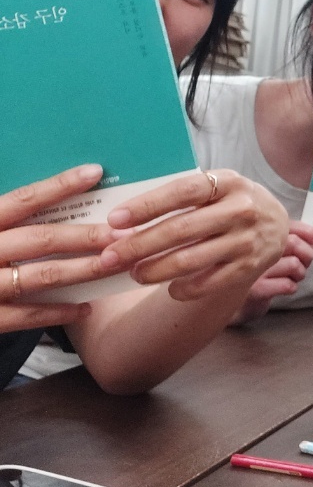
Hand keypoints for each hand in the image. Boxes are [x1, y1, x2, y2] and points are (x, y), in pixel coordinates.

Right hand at [0, 164, 126, 331]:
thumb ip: (4, 214)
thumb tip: (43, 197)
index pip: (22, 199)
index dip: (59, 185)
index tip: (95, 171)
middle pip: (42, 239)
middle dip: (88, 235)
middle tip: (126, 232)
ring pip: (41, 275)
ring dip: (84, 270)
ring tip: (117, 264)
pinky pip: (25, 315)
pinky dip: (57, 312)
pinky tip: (86, 308)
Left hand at [99, 170, 287, 301]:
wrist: (277, 222)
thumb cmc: (231, 201)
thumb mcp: (217, 187)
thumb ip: (183, 195)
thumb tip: (126, 216)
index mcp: (229, 182)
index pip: (183, 191)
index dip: (148, 205)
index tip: (115, 219)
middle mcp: (242, 209)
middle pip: (181, 229)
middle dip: (139, 245)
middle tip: (109, 257)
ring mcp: (247, 240)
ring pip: (191, 259)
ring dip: (156, 270)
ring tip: (134, 273)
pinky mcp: (251, 267)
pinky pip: (209, 282)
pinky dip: (185, 288)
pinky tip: (169, 288)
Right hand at [231, 222, 312, 324]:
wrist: (230, 301)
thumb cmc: (254, 273)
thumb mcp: (267, 252)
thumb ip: (286, 240)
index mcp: (259, 236)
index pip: (288, 226)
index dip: (307, 232)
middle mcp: (255, 250)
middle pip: (294, 243)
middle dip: (307, 255)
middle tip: (305, 263)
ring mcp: (255, 270)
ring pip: (294, 264)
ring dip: (301, 272)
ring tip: (294, 276)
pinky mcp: (256, 290)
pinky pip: (287, 284)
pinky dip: (292, 286)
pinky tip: (286, 287)